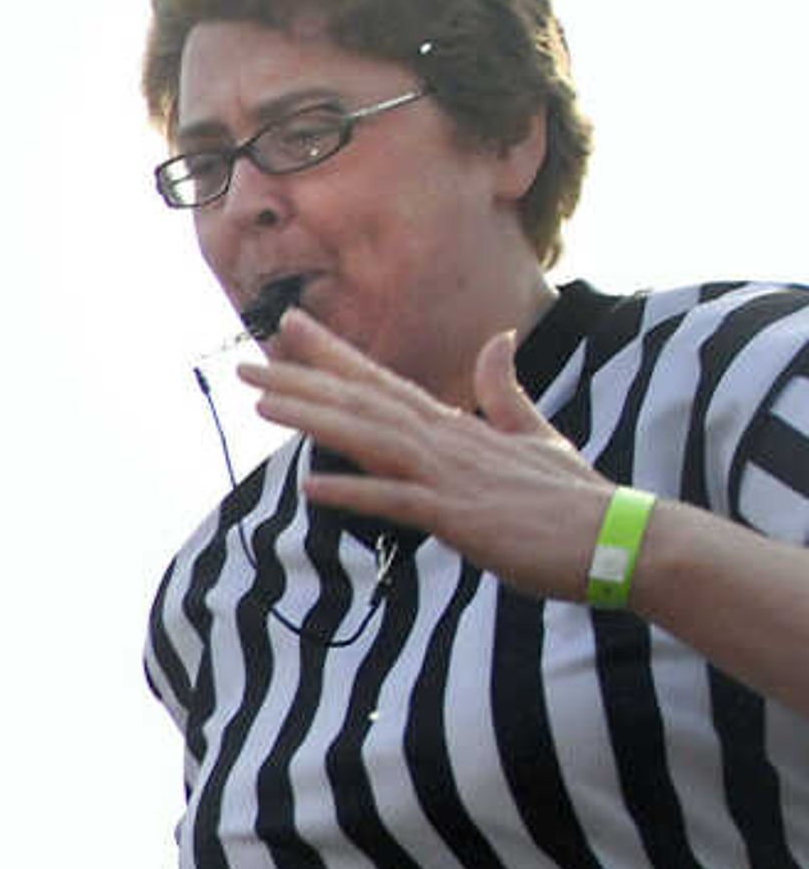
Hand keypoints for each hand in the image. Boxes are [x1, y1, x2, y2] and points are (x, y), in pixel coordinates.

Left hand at [244, 313, 621, 595]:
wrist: (621, 539)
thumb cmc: (573, 497)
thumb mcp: (534, 434)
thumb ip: (504, 391)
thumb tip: (497, 340)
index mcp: (457, 426)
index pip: (382, 382)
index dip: (332, 355)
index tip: (288, 328)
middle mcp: (449, 441)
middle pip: (364, 402)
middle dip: (303, 380)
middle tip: (246, 361)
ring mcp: (453, 477)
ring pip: (372, 440)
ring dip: (317, 422)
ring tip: (263, 405)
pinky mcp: (462, 518)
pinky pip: (400, 503)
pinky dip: (357, 492)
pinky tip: (312, 486)